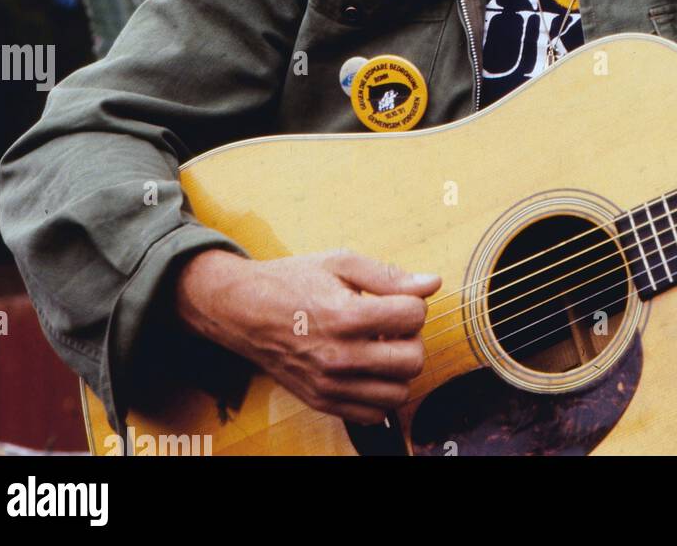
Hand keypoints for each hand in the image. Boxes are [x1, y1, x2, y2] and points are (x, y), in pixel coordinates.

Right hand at [174, 249, 441, 423]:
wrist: (243, 311)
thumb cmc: (293, 281)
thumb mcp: (341, 262)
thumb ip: (389, 275)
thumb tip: (433, 283)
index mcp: (345, 316)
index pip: (413, 316)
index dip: (413, 302)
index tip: (398, 298)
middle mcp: (338, 357)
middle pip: (412, 360)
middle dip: (411, 338)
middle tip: (393, 324)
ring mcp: (329, 384)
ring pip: (398, 393)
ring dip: (398, 368)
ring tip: (379, 346)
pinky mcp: (321, 401)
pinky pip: (372, 413)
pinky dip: (379, 393)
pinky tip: (366, 367)